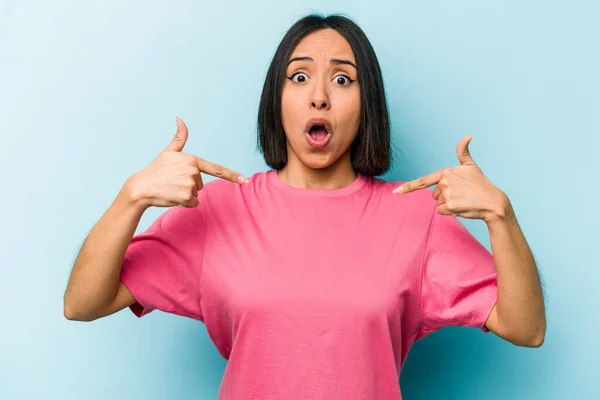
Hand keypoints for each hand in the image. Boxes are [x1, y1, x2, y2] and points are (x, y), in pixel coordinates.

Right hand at [126, 117, 247, 208]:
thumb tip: (180, 119)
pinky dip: (184, 203)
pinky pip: (193, 204)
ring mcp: (190, 185)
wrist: (141, 187)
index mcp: (192, 160)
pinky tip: (172, 196)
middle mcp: (193, 171)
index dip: (232, 176)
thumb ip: (179, 138)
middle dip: (189, 186)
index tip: (245, 180)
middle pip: (200, 184)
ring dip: (185, 195)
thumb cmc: (156, 170)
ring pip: (196, 195)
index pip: (216, 169)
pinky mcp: (186, 197)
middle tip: (172, 182)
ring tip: (171, 188)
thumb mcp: (168, 152)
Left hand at [392, 135, 508, 221]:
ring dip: (448, 205)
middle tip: (462, 194)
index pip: (423, 181)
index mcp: (446, 172)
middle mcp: (444, 181)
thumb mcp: (471, 166)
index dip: (408, 187)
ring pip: (438, 204)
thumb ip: (463, 152)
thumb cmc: (481, 184)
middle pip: (434, 195)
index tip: (395, 192)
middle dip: (445, 197)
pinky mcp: (449, 206)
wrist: (493, 202)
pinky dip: (450, 212)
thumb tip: (468, 135)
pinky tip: (462, 207)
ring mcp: (446, 194)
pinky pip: (441, 212)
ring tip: (463, 200)